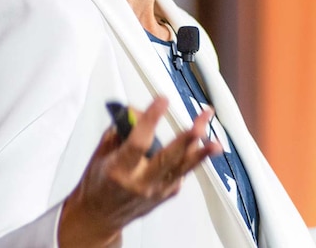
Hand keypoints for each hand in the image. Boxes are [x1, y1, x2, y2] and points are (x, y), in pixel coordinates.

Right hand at [58, 97, 221, 246]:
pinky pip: (182, 172)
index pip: (138, 143)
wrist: (99, 216)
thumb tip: (141, 111)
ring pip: (183, 169)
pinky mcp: (167, 194)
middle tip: (200, 124)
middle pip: (168, 159)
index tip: (162, 101)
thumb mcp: (101, 152)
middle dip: (186, 140)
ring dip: (201, 153)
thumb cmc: (99, 181)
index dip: (151, 120)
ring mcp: (156, 191)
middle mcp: (140, 183)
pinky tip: (201, 146)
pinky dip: (192, 158)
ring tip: (216, 143)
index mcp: (119, 170)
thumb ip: (121, 130)